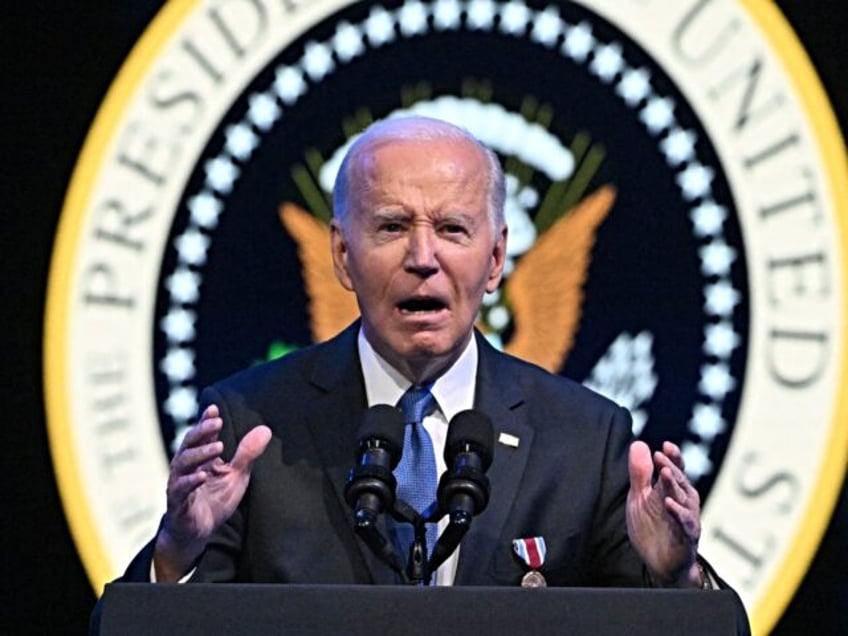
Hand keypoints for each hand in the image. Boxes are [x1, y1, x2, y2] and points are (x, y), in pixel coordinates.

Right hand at [153, 404, 271, 581]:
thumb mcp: (236, 476)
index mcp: (200, 458)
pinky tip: (202, 475)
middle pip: (189, 443)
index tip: (214, 408)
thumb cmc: (214, 500)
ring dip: (200, 453)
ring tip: (217, 446)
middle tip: (217, 422)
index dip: (205, 421)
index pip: (201, 435)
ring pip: (183, 463)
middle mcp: (186, 467)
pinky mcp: (178, 502)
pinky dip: (191, 481)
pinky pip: (181, 489)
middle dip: (202, 431)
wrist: (197, 532)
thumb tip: (265, 429)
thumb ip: (247, 454)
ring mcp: (179, 483)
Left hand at [626, 440, 701, 586]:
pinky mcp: (686, 536)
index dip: (672, 457)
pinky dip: (678, 513)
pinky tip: (668, 504)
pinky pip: (684, 523)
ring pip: (683, 498)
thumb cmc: (652, 526)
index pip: (674, 469)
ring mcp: (686, 518)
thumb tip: (639, 444)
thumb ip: (640, 473)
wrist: (660, 563)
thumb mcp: (640, 497)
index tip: (666, 445)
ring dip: (674, 486)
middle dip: (671, 467)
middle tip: (661, 455)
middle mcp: (682, 501)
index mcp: (670, 490)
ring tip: (666, 473)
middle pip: (679, 480)